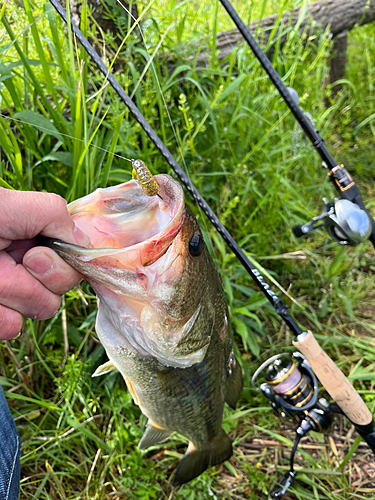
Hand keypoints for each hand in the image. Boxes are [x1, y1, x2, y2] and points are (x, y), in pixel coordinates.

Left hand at [0, 188, 89, 339]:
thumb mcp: (13, 204)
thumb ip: (55, 215)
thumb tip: (82, 244)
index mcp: (36, 240)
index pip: (74, 261)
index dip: (61, 263)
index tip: (34, 254)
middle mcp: (28, 267)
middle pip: (61, 289)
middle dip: (37, 277)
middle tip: (6, 260)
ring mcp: (11, 294)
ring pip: (41, 309)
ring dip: (12, 293)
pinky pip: (11, 327)